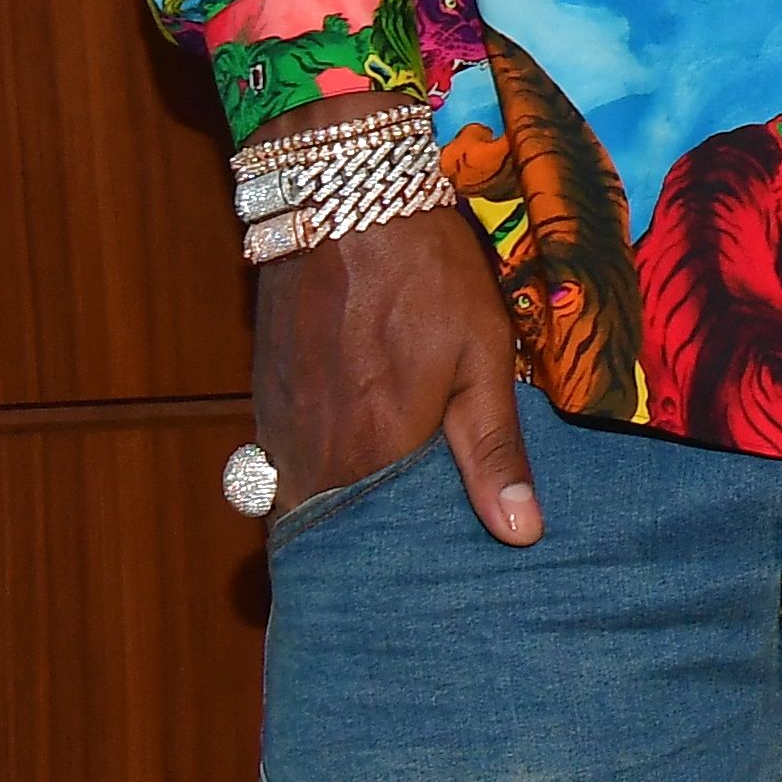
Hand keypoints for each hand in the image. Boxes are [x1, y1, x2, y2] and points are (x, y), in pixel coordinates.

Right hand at [250, 187, 542, 544]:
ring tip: (387, 523)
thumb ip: (493, 450)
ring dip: (339, 513)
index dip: (406, 572)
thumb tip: (520, 534)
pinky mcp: (261, 396)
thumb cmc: (426, 274)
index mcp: (369, 457)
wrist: (344, 195)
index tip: (434, 586)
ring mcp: (275, 427)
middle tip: (413, 564)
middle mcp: (309, 457)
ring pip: (303, 501)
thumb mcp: (481, 355)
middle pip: (334, 535)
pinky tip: (352, 461)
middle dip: (369, 553)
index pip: (380, 552)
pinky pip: (281, 462)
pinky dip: (315, 473)